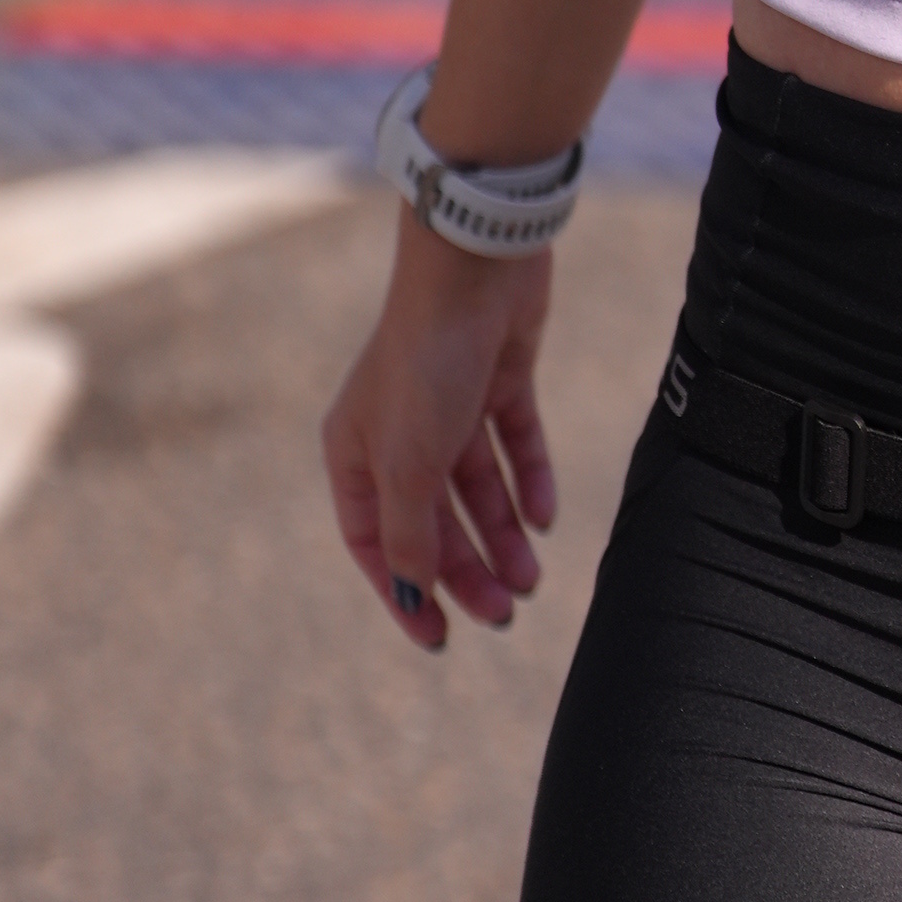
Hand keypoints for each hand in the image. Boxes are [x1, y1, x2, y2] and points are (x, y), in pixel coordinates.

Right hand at [321, 219, 559, 653]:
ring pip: (478, 488)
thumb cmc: (428, 361)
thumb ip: (410, 531)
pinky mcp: (499, 377)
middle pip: (434, 520)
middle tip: (507, 614)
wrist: (477, 263)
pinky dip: (529, 480)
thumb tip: (417, 590)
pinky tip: (545, 518)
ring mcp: (451, 403)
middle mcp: (399, 431)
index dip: (406, 592)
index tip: (440, 638)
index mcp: (355, 451)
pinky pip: (515, 443)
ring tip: (533, 578)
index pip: (375, 540)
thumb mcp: (410, 461)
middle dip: (468, 569)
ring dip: (504, 535)